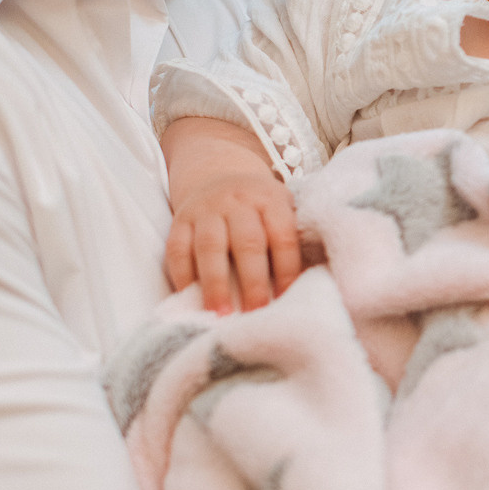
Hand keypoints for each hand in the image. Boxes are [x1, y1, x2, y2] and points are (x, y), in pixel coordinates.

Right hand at [166, 171, 302, 313]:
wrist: (218, 175)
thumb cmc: (259, 208)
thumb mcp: (283, 210)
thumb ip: (295, 240)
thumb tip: (311, 284)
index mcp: (270, 200)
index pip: (283, 235)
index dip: (287, 269)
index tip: (286, 299)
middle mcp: (238, 201)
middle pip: (247, 241)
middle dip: (253, 281)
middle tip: (256, 313)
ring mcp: (206, 209)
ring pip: (209, 246)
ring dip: (215, 283)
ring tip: (220, 314)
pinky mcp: (180, 220)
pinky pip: (177, 249)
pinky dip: (183, 276)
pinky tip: (191, 299)